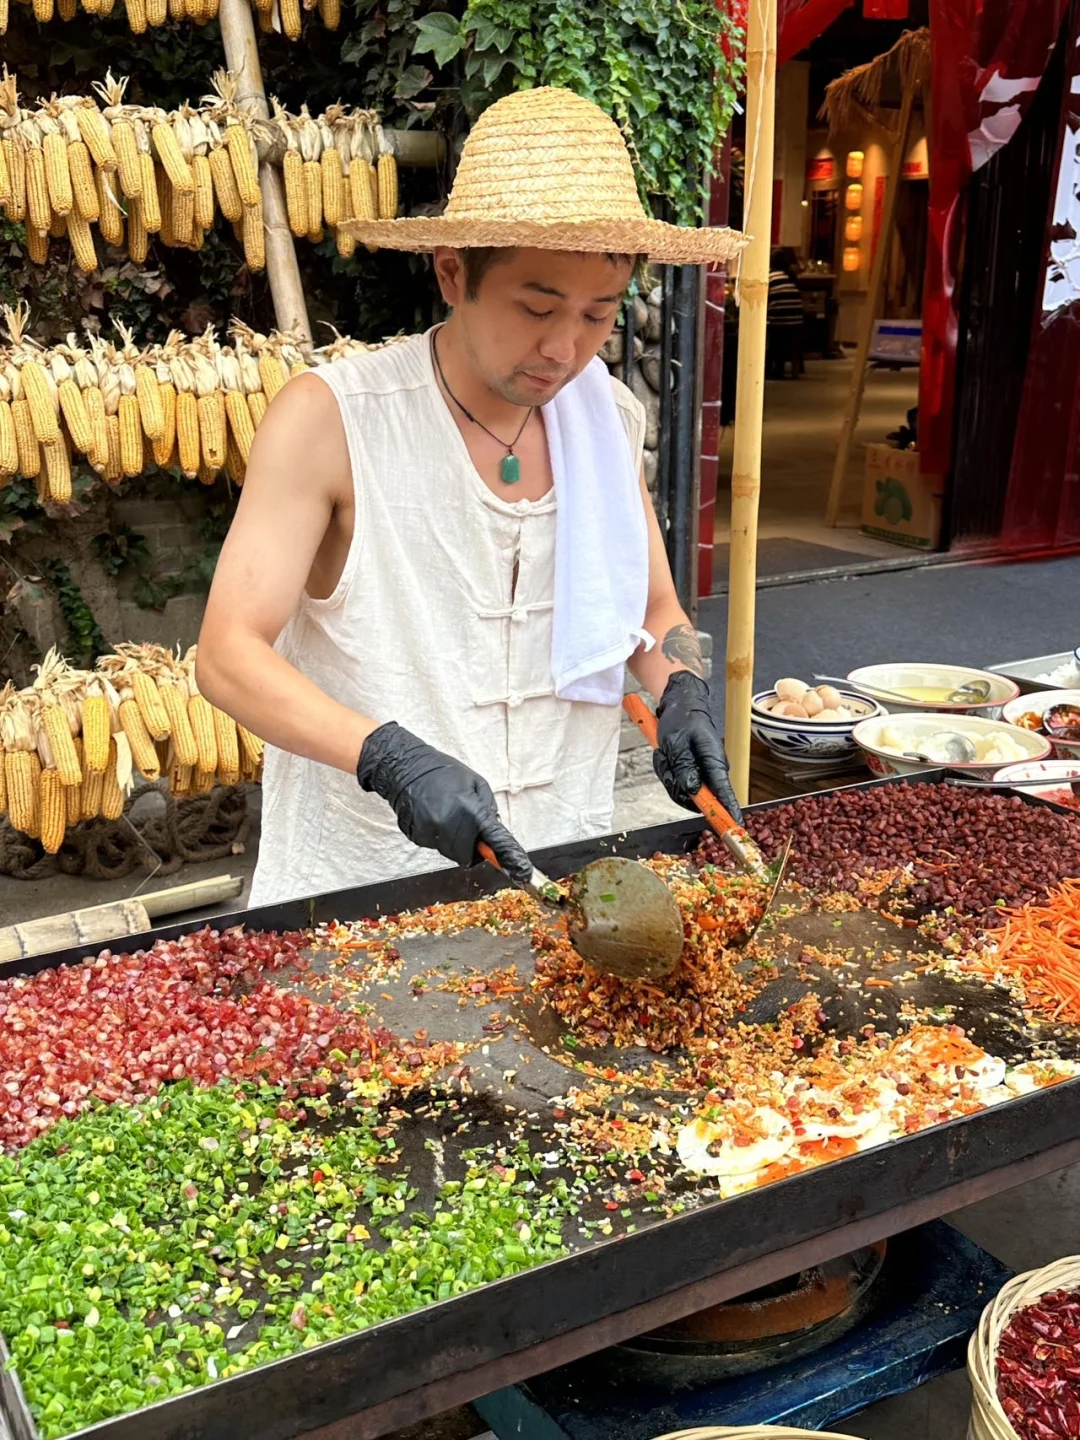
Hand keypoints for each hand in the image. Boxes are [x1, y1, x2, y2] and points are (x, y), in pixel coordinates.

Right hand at [357, 722, 533, 884]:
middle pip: (468, 856)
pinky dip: (436, 837)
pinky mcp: (417, 836)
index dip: (510, 858)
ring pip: (450, 853)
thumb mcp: (476, 783)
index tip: (522, 872)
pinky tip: (431, 816)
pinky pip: (433, 846)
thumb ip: (488, 810)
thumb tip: (495, 833)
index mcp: (471, 811)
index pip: (495, 841)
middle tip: (466, 826)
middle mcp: (451, 825)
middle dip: (470, 847)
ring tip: (446, 815)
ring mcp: (431, 833)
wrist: (407, 768)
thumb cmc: (443, 773)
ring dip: (453, 842)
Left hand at [653, 672, 742, 821]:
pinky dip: (666, 769)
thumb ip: (685, 768)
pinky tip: (664, 755)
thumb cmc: (681, 720)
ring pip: (682, 789)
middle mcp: (711, 770)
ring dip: (668, 773)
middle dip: (675, 783)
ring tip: (665, 753)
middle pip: (695, 796)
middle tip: (666, 760)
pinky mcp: (692, 771)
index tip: (734, 826)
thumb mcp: (677, 743)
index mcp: (714, 761)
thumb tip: (694, 791)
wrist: (679, 704)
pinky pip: (676, 781)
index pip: (724, 792)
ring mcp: (701, 772)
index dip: (729, 810)